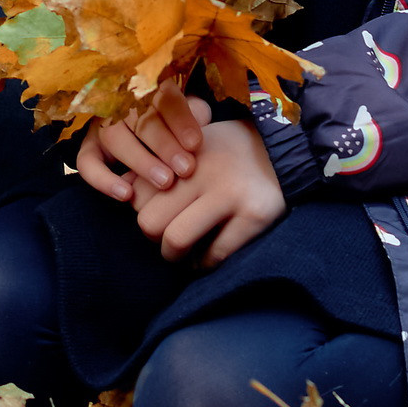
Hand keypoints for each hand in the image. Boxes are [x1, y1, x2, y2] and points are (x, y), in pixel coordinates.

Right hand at [79, 85, 209, 203]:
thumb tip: (200, 118)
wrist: (150, 127)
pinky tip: (126, 194)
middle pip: (138, 119)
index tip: (195, 144)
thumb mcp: (189, 112)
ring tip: (165, 182)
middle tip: (185, 168)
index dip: (180, 120)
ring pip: (114, 138)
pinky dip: (103, 180)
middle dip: (164, 145)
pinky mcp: (89, 148)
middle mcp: (121, 101)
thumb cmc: (176, 121)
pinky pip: (87, 163)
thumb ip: (196, 113)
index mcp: (151, 87)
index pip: (163, 97)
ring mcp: (102, 124)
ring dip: (141, 161)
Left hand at [133, 116, 283, 262]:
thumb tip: (124, 189)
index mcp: (181, 153)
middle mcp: (201, 172)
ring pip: (176, 240)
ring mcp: (229, 194)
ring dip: (176, 255)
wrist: (283, 149)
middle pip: (149, 222)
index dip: (143, 210)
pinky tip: (208, 257)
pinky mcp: (254, 216)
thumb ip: (159, 163)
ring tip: (184, 254)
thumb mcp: (190, 143)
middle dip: (155, 238)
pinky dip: (206, 263)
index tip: (158, 214)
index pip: (136, 195)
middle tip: (168, 238)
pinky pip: (215, 253)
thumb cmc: (227, 150)